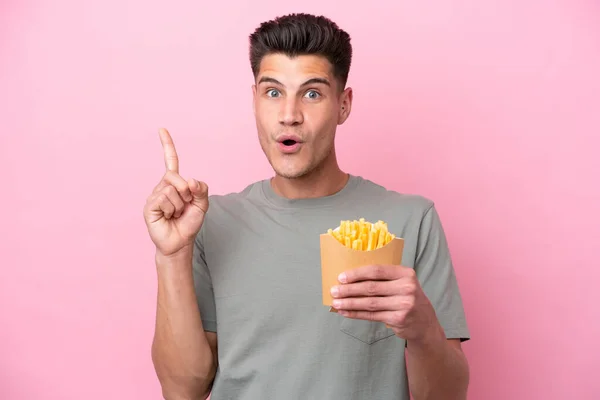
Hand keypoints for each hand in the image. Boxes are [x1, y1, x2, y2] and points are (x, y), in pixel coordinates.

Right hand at [143, 128, 208, 256]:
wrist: (180, 242)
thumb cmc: (189, 223)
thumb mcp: (202, 204)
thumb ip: (201, 189)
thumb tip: (190, 180)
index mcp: (175, 183)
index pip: (171, 161)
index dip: (167, 145)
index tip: (162, 129)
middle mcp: (162, 186)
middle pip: (176, 177)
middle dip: (186, 193)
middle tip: (184, 207)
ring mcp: (154, 195)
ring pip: (172, 190)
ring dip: (180, 205)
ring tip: (176, 214)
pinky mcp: (150, 206)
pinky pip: (164, 199)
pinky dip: (172, 209)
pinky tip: (168, 217)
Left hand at [330, 265, 441, 341]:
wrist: (425, 323)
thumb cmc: (407, 298)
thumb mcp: (402, 283)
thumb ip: (383, 279)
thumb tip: (350, 279)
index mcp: (406, 273)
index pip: (377, 271)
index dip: (357, 274)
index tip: (341, 277)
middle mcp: (407, 288)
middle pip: (371, 287)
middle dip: (349, 289)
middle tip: (334, 291)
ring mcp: (404, 304)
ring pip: (370, 303)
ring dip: (350, 303)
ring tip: (336, 303)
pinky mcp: (398, 319)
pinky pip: (372, 315)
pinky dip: (356, 314)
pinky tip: (346, 312)